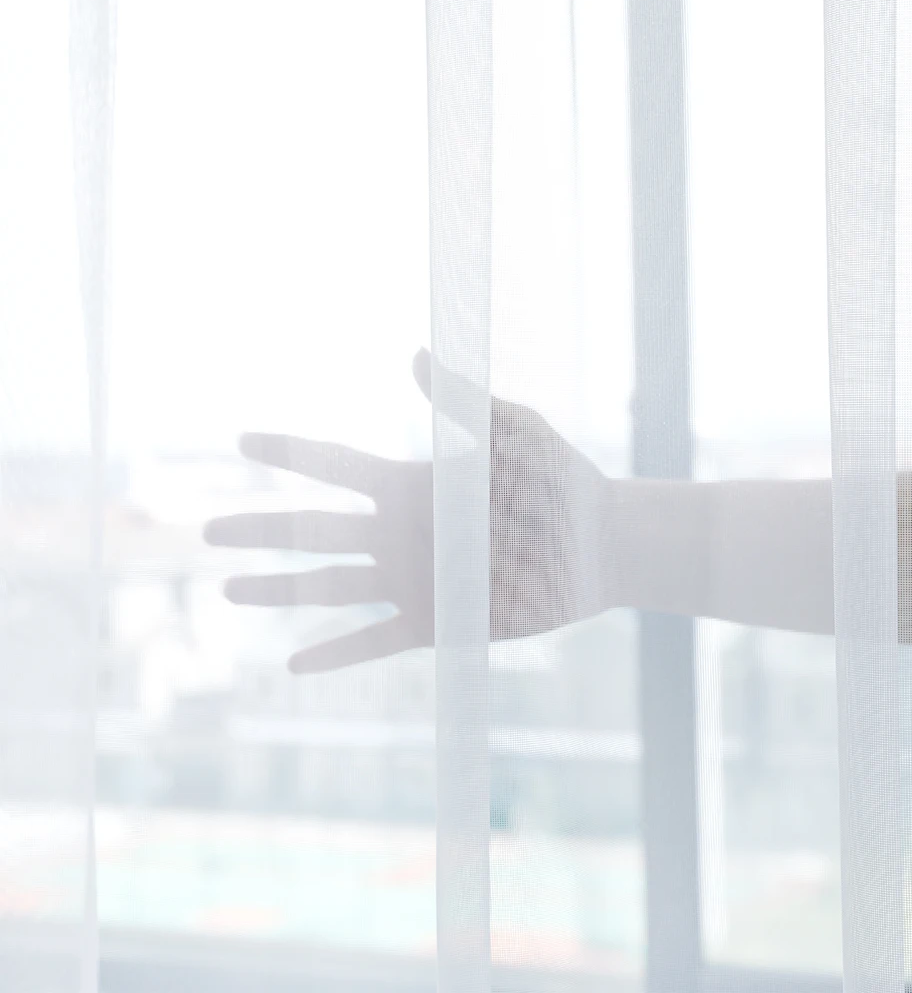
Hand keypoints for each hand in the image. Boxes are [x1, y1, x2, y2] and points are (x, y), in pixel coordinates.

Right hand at [205, 349, 611, 672]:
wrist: (599, 544)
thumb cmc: (559, 479)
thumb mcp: (510, 431)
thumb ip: (460, 401)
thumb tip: (412, 354)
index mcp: (411, 486)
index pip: (333, 467)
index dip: (288, 453)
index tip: (241, 441)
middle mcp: (401, 534)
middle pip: (312, 531)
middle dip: (259, 529)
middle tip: (206, 528)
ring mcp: (414, 580)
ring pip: (329, 589)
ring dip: (278, 591)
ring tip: (228, 591)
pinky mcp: (438, 622)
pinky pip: (375, 641)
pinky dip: (337, 655)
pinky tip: (295, 664)